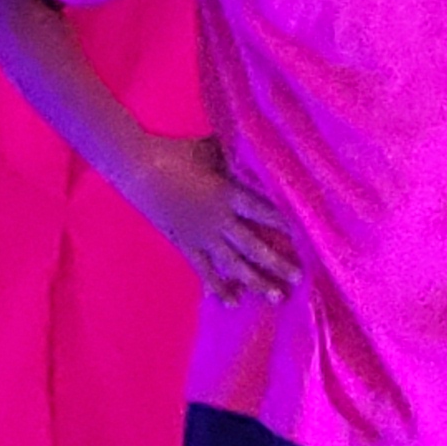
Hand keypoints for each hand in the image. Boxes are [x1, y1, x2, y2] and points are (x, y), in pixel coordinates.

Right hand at [126, 135, 298, 300]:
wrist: (138, 168)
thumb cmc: (176, 153)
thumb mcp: (211, 148)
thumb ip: (235, 154)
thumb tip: (258, 143)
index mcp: (228, 194)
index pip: (264, 212)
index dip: (286, 224)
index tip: (308, 236)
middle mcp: (219, 220)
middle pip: (253, 246)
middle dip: (277, 263)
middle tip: (298, 278)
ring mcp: (202, 236)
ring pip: (233, 264)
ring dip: (255, 281)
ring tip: (275, 297)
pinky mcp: (185, 245)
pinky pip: (204, 270)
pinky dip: (217, 286)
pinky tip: (232, 301)